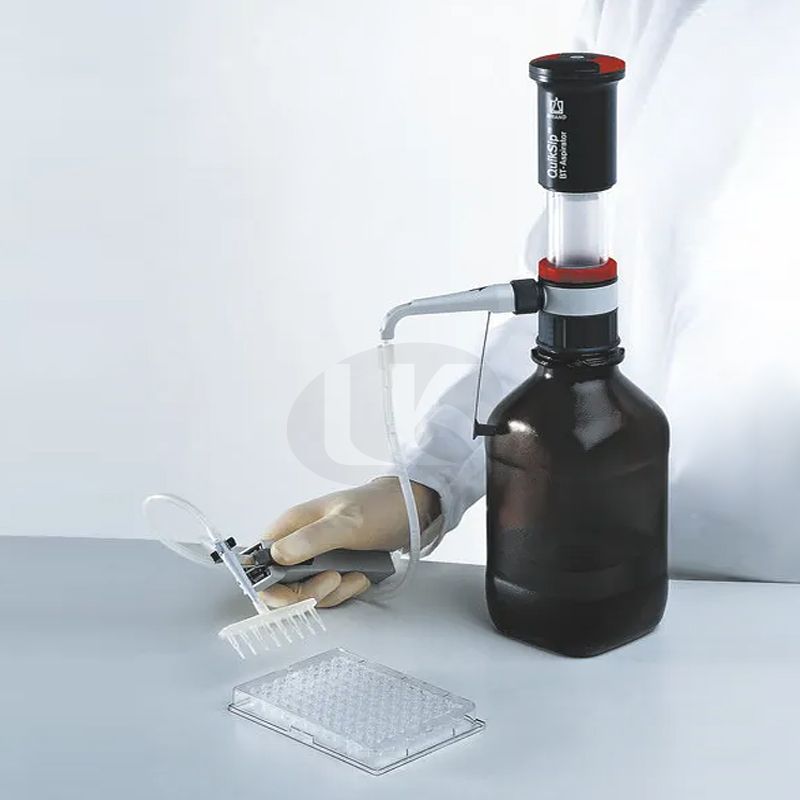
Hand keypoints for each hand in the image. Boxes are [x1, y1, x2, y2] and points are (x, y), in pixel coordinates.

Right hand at [259, 478, 440, 607]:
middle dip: (308, 593)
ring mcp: (315, 557)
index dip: (269, 586)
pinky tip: (360, 576)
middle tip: (333, 581)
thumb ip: (311, 539)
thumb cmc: (377, 506)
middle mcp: (298, 542)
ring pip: (306, 593)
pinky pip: (328, 592)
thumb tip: (276, 556)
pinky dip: (345, 590)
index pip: (260, 565)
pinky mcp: (333, 567)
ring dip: (332, 592)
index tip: (293, 594)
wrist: (409, 509)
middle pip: (281, 586)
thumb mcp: (346, 523)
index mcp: (290, 527)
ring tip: (354, 575)